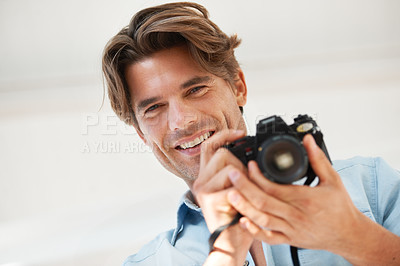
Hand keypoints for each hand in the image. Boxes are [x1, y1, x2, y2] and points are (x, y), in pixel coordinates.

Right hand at [192, 129, 246, 232]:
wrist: (231, 243)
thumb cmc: (237, 217)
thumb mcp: (237, 190)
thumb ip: (237, 172)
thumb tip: (249, 157)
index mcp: (206, 176)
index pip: (209, 146)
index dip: (224, 135)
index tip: (241, 132)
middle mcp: (201, 180)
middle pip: (222, 153)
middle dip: (240, 165)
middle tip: (244, 184)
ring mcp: (203, 189)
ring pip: (229, 166)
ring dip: (243, 179)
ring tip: (243, 196)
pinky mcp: (209, 198)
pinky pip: (234, 183)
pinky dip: (244, 192)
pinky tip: (242, 204)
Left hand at [227, 134, 364, 250]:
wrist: (349, 235)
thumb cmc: (341, 208)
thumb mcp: (333, 180)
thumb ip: (318, 159)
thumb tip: (308, 140)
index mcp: (305, 199)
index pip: (274, 187)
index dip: (257, 176)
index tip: (249, 165)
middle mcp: (295, 216)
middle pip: (263, 202)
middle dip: (244, 188)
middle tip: (231, 174)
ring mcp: (291, 230)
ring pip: (262, 220)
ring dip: (244, 207)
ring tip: (230, 195)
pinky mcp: (289, 240)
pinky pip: (269, 238)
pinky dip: (254, 231)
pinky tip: (243, 221)